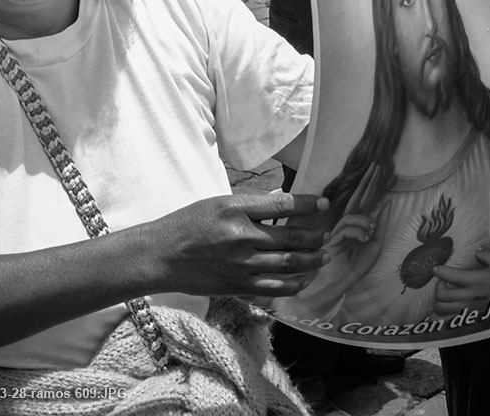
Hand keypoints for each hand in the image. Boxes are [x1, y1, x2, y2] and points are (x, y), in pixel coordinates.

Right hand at [149, 193, 329, 297]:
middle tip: (328, 233)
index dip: (309, 205)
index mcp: (235, 209)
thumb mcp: (218, 202)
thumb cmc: (189, 224)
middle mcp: (241, 237)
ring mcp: (241, 265)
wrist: (162, 256)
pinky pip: (276, 288)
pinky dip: (295, 283)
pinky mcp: (239, 286)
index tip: (325, 204)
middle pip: (291, 237)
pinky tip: (305, 278)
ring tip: (324, 256)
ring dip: (311, 260)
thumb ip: (251, 204)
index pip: (283, 205)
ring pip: (289, 264)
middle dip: (315, 235)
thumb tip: (284, 202)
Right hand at [291, 163, 389, 312]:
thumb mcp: (375, 246)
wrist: (338, 286)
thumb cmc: (354, 268)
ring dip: (365, 221)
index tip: (378, 167)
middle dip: (367, 182)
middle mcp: (345, 224)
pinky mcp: (330, 239)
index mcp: (356, 225)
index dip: (370, 184)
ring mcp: (336, 230)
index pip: (364, 200)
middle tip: (376, 165)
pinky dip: (359, 230)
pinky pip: (347, 227)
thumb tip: (387, 202)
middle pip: (356, 197)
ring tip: (372, 231)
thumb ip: (381, 225)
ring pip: (352, 214)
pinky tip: (366, 237)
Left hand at [432, 248, 489, 317]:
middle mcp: (469, 296)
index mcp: (476, 281)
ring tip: (444, 293)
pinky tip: (439, 309)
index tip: (436, 268)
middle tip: (442, 281)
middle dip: (438, 286)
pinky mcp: (469, 318)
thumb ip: (488, 254)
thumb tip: (477, 250)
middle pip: (441, 294)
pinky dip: (439, 316)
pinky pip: (447, 320)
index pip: (451, 276)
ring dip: (438, 299)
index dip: (440, 271)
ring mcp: (468, 309)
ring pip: (442, 307)